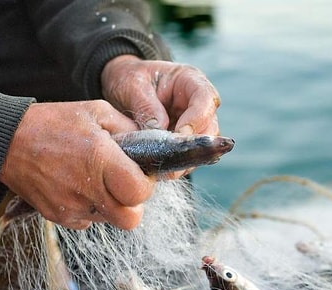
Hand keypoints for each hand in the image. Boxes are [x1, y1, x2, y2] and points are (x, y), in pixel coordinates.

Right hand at [0, 100, 154, 229]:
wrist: (5, 140)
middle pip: (130, 219)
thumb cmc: (53, 123)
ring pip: (110, 220)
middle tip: (125, 185)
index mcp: (100, 160)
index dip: (146, 186)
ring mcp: (71, 207)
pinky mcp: (57, 216)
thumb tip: (151, 144)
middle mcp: (87, 188)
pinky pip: (87, 221)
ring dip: (112, 205)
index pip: (140, 193)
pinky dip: (91, 208)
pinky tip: (80, 186)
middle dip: (133, 204)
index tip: (139, 174)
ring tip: (98, 180)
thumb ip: (129, 129)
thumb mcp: (96, 111)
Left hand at [100, 55, 220, 177]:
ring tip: (166, 169)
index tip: (179, 135)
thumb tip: (159, 132)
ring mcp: (194, 124)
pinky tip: (163, 170)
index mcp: (190, 81)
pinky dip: (178, 165)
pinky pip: (189, 156)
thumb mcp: (132, 85)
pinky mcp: (185, 141)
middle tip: (173, 159)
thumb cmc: (129, 78)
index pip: (206, 100)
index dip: (197, 119)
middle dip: (194, 145)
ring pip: (203, 146)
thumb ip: (146, 106)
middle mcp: (198, 103)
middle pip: (210, 127)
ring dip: (187, 159)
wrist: (121, 87)